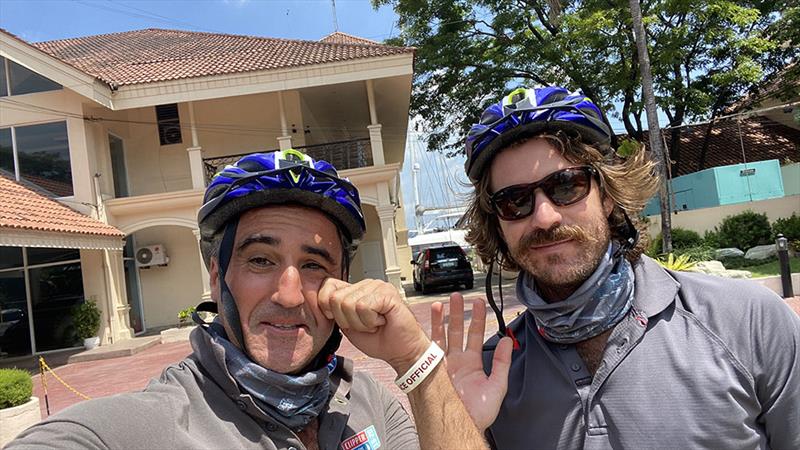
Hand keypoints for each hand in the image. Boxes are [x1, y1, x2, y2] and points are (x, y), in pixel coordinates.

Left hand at [318, 278, 429, 373]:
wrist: (401, 352)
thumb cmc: (379, 339)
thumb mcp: (348, 327)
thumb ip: (335, 313)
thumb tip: (321, 304)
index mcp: (355, 290)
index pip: (327, 285)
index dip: (328, 307)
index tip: (343, 321)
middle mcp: (366, 284)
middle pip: (336, 298)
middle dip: (347, 320)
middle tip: (365, 325)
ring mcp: (378, 286)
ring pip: (349, 304)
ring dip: (361, 322)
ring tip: (374, 323)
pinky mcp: (387, 293)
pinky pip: (363, 307)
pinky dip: (370, 321)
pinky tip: (382, 321)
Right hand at [431, 292, 511, 431]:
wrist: (461, 425)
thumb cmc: (478, 412)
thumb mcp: (497, 386)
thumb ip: (502, 362)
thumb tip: (507, 341)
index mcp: (471, 363)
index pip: (475, 334)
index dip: (477, 318)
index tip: (479, 303)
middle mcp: (456, 361)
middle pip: (457, 331)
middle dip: (458, 312)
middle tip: (458, 296)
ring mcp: (443, 364)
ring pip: (441, 336)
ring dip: (441, 319)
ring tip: (442, 304)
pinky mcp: (432, 369)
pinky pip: (429, 349)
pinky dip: (428, 335)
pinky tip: (428, 324)